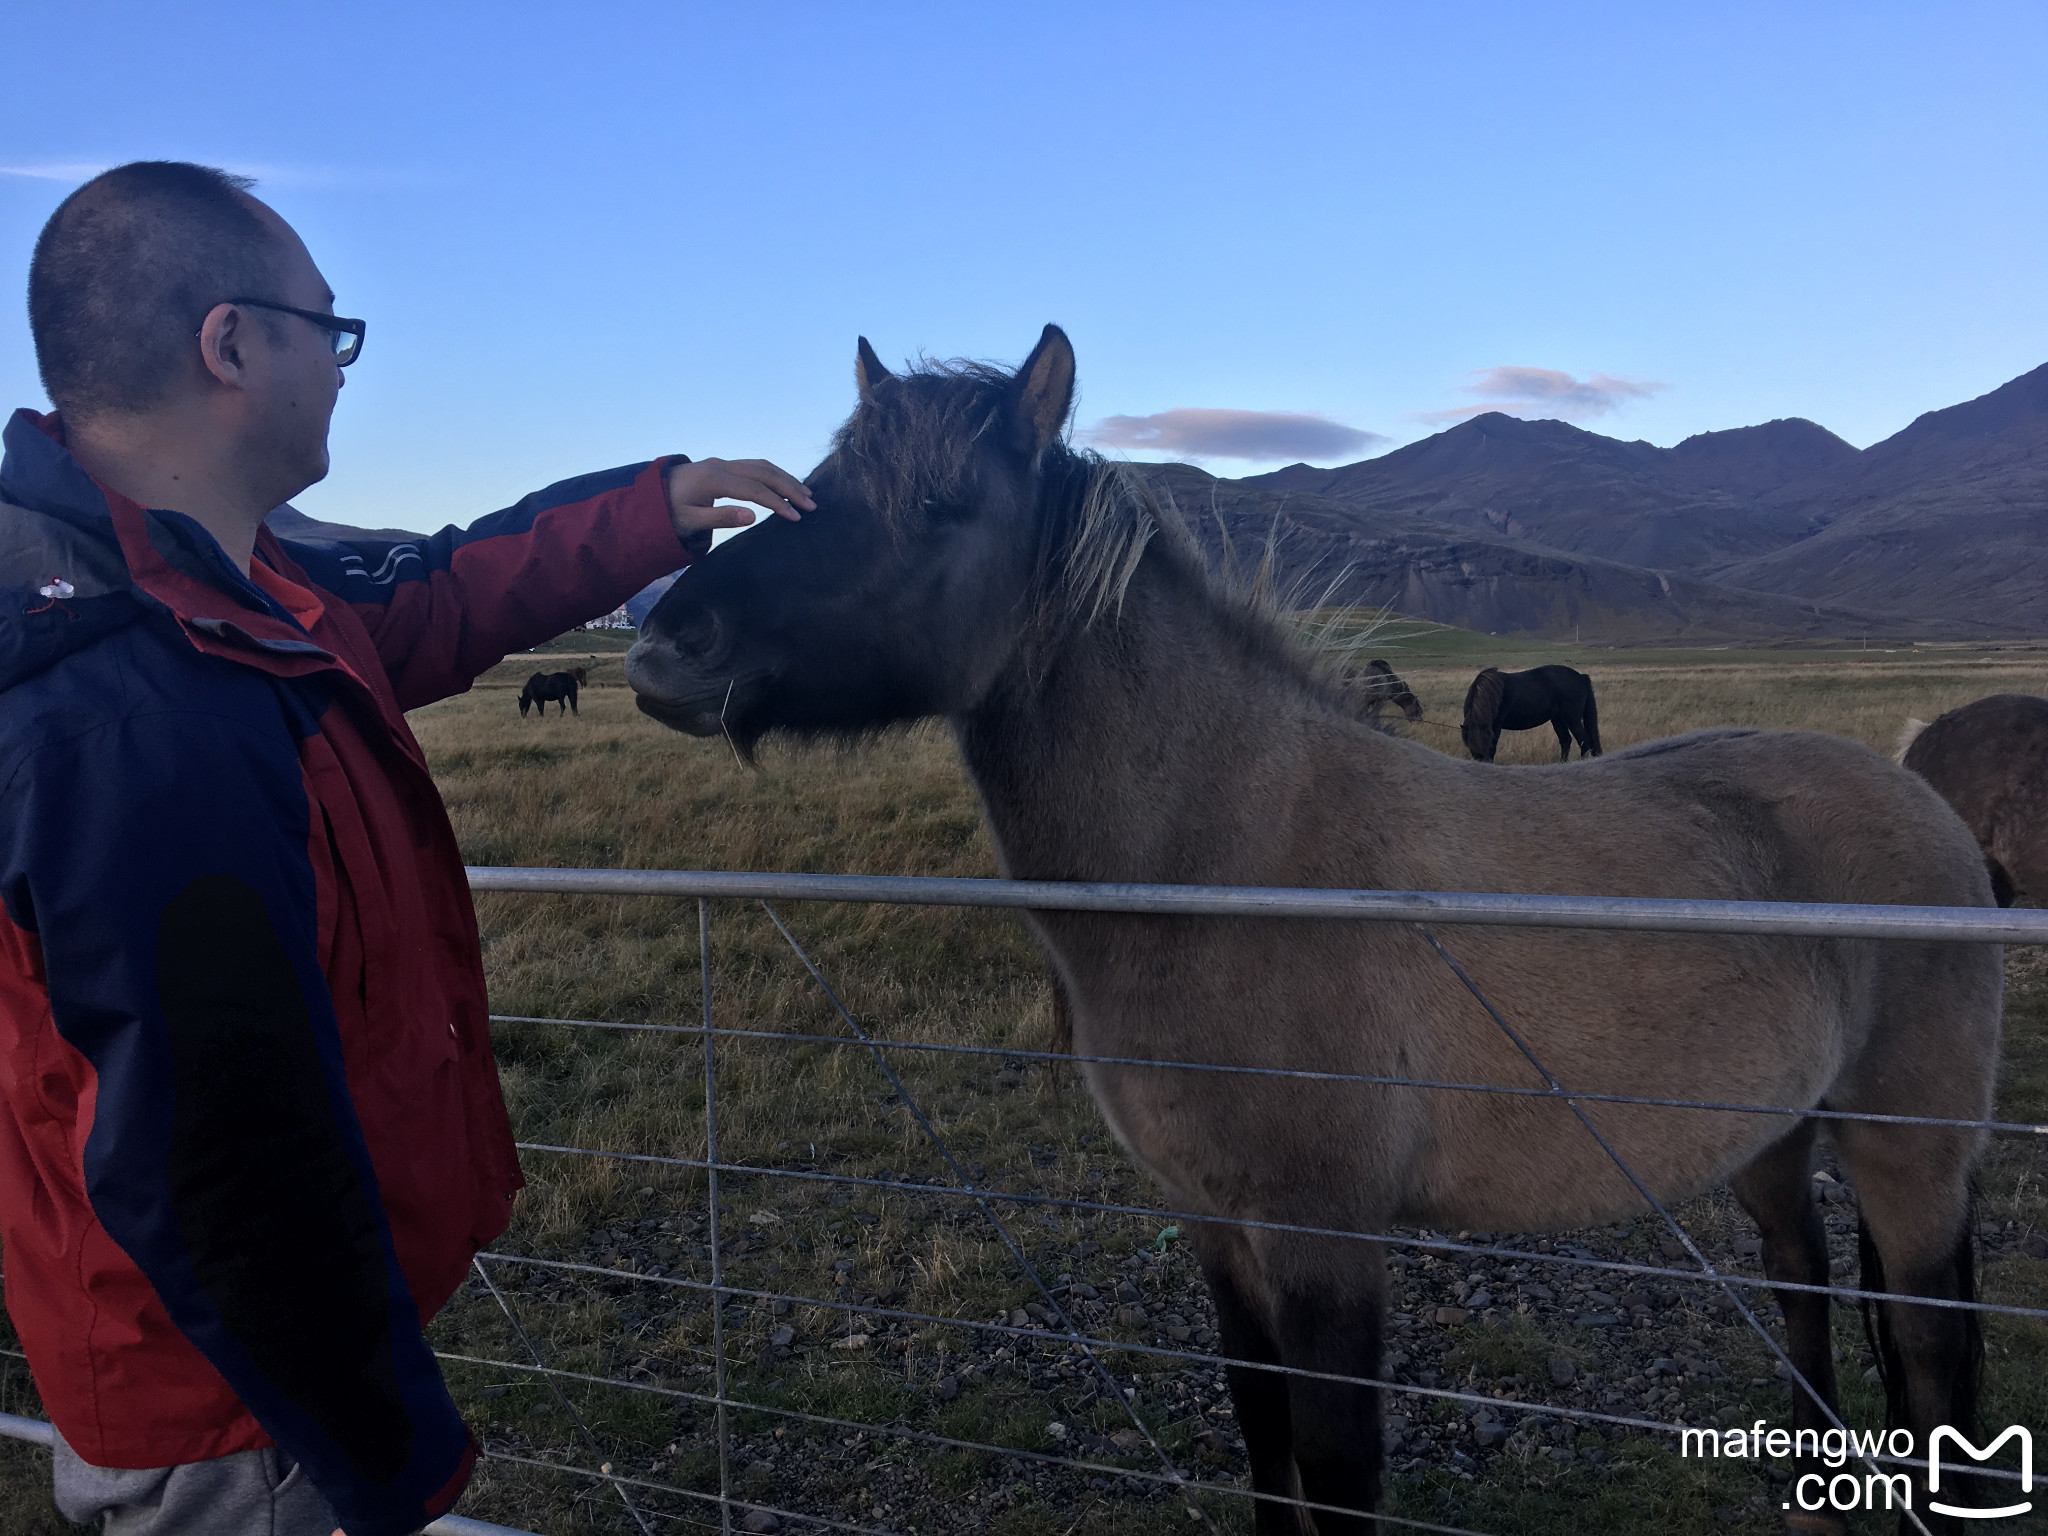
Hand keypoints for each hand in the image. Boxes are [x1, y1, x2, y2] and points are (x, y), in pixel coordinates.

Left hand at [664, 457, 813, 537]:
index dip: (777, 503)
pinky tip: (787, 486)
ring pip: (762, 466)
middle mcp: (721, 465)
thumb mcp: (689, 521)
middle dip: (790, 487)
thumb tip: (753, 516)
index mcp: (712, 478)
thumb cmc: (668, 512)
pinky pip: (754, 467)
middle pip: (763, 472)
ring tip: (806, 495)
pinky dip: (774, 475)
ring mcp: (723, 463)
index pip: (754, 489)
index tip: (796, 517)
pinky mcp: (724, 466)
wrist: (651, 494)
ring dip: (785, 479)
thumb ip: (720, 518)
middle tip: (812, 504)